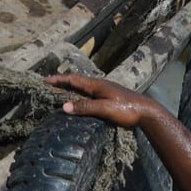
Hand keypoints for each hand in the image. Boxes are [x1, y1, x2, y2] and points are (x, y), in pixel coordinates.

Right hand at [47, 74, 164, 127]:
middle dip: (62, 82)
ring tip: (60, 92)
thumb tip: (63, 107)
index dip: (59, 79)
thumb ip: (85, 107)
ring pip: (83, 87)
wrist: (146, 112)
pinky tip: (79, 101)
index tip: (45, 80)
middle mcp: (99, 86)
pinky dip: (79, 95)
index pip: (73, 79)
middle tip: (49, 84)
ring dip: (70, 88)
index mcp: (96, 85)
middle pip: (77, 81)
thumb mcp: (105, 108)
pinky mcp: (108, 98)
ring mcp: (104, 91)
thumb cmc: (127, 110)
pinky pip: (89, 94)